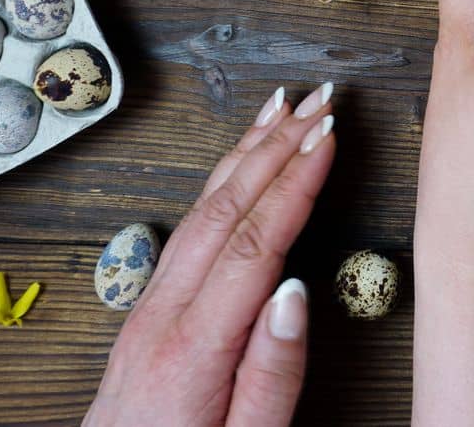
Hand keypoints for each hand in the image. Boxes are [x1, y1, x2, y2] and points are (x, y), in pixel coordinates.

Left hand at [85, 84, 336, 426]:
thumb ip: (272, 373)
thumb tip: (296, 294)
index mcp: (192, 348)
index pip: (255, 242)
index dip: (296, 181)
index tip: (329, 136)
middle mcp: (162, 318)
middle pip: (225, 209)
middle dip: (276, 145)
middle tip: (319, 100)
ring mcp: (147, 310)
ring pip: (201, 209)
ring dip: (246, 152)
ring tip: (283, 109)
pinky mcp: (144, 313)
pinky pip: (187, 228)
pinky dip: (220, 182)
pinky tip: (239, 165)